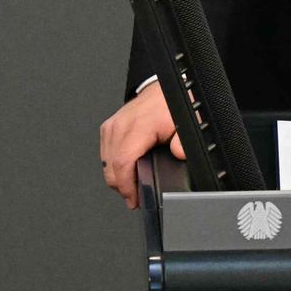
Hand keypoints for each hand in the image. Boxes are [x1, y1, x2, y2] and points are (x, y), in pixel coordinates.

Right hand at [99, 83, 186, 207]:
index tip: (134, 199)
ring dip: (117, 177)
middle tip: (135, 197)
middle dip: (122, 187)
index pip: (123, 162)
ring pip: (106, 163)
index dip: (127, 186)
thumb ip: (182, 142)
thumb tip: (179, 154)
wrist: (161, 90)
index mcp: (138, 125)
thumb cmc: (171, 105)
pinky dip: (113, 166)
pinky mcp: (108, 128)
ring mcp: (112, 126)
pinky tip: (126, 170)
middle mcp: (121, 125)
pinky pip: (105, 154)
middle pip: (111, 167)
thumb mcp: (185, 124)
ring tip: (132, 186)